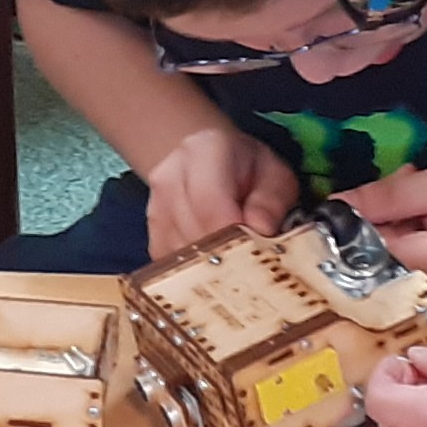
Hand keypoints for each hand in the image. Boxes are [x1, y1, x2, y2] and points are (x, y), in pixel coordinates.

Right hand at [144, 125, 292, 256]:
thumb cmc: (247, 170)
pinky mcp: (151, 234)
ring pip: (181, 256)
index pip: (210, 205)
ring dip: (211, 268)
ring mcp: (154, 206)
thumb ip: (271, 201)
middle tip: (253, 267)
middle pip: (194, 235)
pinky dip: (196, 274)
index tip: (258, 256)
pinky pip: (172, 266)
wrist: (208, 162)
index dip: (234, 238)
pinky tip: (215, 265)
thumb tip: (261, 230)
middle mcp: (169, 176)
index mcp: (203, 152)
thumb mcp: (274, 175)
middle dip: (226, 258)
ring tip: (236, 262)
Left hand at [337, 162, 426, 316]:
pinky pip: (409, 283)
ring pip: (388, 276)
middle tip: (399, 190)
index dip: (344, 228)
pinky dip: (407, 253)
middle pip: (371, 270)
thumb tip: (333, 207)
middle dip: (372, 229)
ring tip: (415, 201)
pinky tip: (425, 223)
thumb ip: (386, 197)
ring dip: (390, 238)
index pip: (360, 256)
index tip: (343, 203)